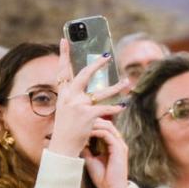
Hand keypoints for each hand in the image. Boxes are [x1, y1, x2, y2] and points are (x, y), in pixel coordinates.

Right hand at [46, 39, 131, 161]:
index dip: (63, 54)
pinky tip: (124, 105)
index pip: (62, 70)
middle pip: (84, 75)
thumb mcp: (65, 110)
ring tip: (126, 81)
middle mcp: (69, 97)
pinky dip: (116, 108)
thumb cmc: (65, 129)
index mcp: (63, 94)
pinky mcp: (87, 116)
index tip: (64, 40)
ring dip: (116, 87)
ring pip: (101, 92)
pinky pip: (106, 109)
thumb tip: (85, 89)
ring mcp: (78, 106)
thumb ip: (73, 97)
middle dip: (96, 64)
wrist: (63, 147)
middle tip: (106, 56)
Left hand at [81, 119, 129, 187]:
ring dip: (94, 124)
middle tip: (80, 120)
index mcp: (113, 144)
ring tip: (82, 124)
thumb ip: (86, 149)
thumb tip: (76, 141)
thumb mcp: (90, 159)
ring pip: (108, 126)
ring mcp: (120, 145)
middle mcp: (118, 142)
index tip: (79, 123)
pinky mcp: (119, 149)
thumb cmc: (102, 177)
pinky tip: (87, 133)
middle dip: (93, 120)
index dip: (93, 123)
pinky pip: (108, 134)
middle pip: (107, 123)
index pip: (104, 127)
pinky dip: (97, 132)